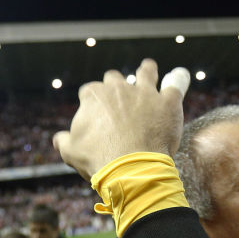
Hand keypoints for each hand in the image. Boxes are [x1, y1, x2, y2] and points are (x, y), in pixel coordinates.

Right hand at [53, 59, 188, 179]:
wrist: (130, 168)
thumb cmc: (98, 160)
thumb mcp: (71, 152)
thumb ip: (64, 141)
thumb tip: (58, 138)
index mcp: (94, 96)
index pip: (90, 91)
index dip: (93, 103)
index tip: (97, 115)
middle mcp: (119, 88)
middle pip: (115, 79)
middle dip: (116, 86)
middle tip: (122, 100)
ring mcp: (145, 93)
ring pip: (146, 72)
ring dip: (147, 71)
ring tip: (149, 69)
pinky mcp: (167, 102)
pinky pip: (176, 83)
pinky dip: (179, 79)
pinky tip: (181, 76)